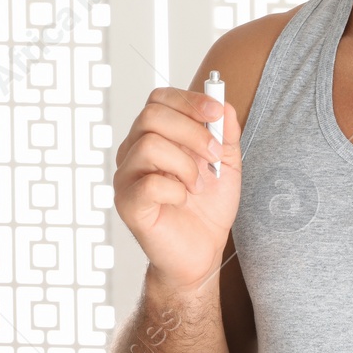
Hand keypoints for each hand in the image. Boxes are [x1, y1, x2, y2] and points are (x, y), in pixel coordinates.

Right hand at [113, 87, 240, 294]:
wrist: (202, 253)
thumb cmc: (207, 208)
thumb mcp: (226, 164)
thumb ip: (225, 133)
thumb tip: (223, 104)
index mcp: (153, 136)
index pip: (159, 99)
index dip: (189, 100)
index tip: (217, 112)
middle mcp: (133, 151)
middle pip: (151, 115)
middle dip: (192, 131)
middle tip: (214, 156)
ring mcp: (126, 177)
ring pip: (149, 145)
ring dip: (185, 164)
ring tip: (197, 185)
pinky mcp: (127, 204)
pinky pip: (148, 183)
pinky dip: (176, 190)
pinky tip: (182, 200)